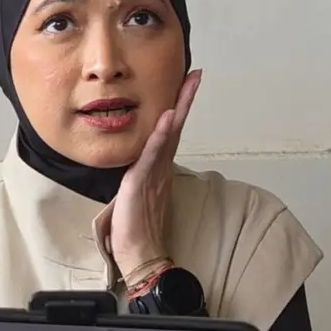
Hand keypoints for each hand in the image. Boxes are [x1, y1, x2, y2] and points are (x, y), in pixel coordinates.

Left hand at [110, 69, 201, 283]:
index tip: (186, 86)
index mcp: (159, 169)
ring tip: (187, 84)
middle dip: (185, 99)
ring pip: (169, 134)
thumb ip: (139, 175)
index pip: (170, 132)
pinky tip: (168, 116)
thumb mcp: (137, 193)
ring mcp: (155, 173)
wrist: (142, 256)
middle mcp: (161, 167)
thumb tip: (136, 163)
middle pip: (177, 126)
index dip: (178, 108)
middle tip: (195, 75)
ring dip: (179, 107)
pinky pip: (152, 153)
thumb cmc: (138, 230)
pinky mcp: (141, 181)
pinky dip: (161, 134)